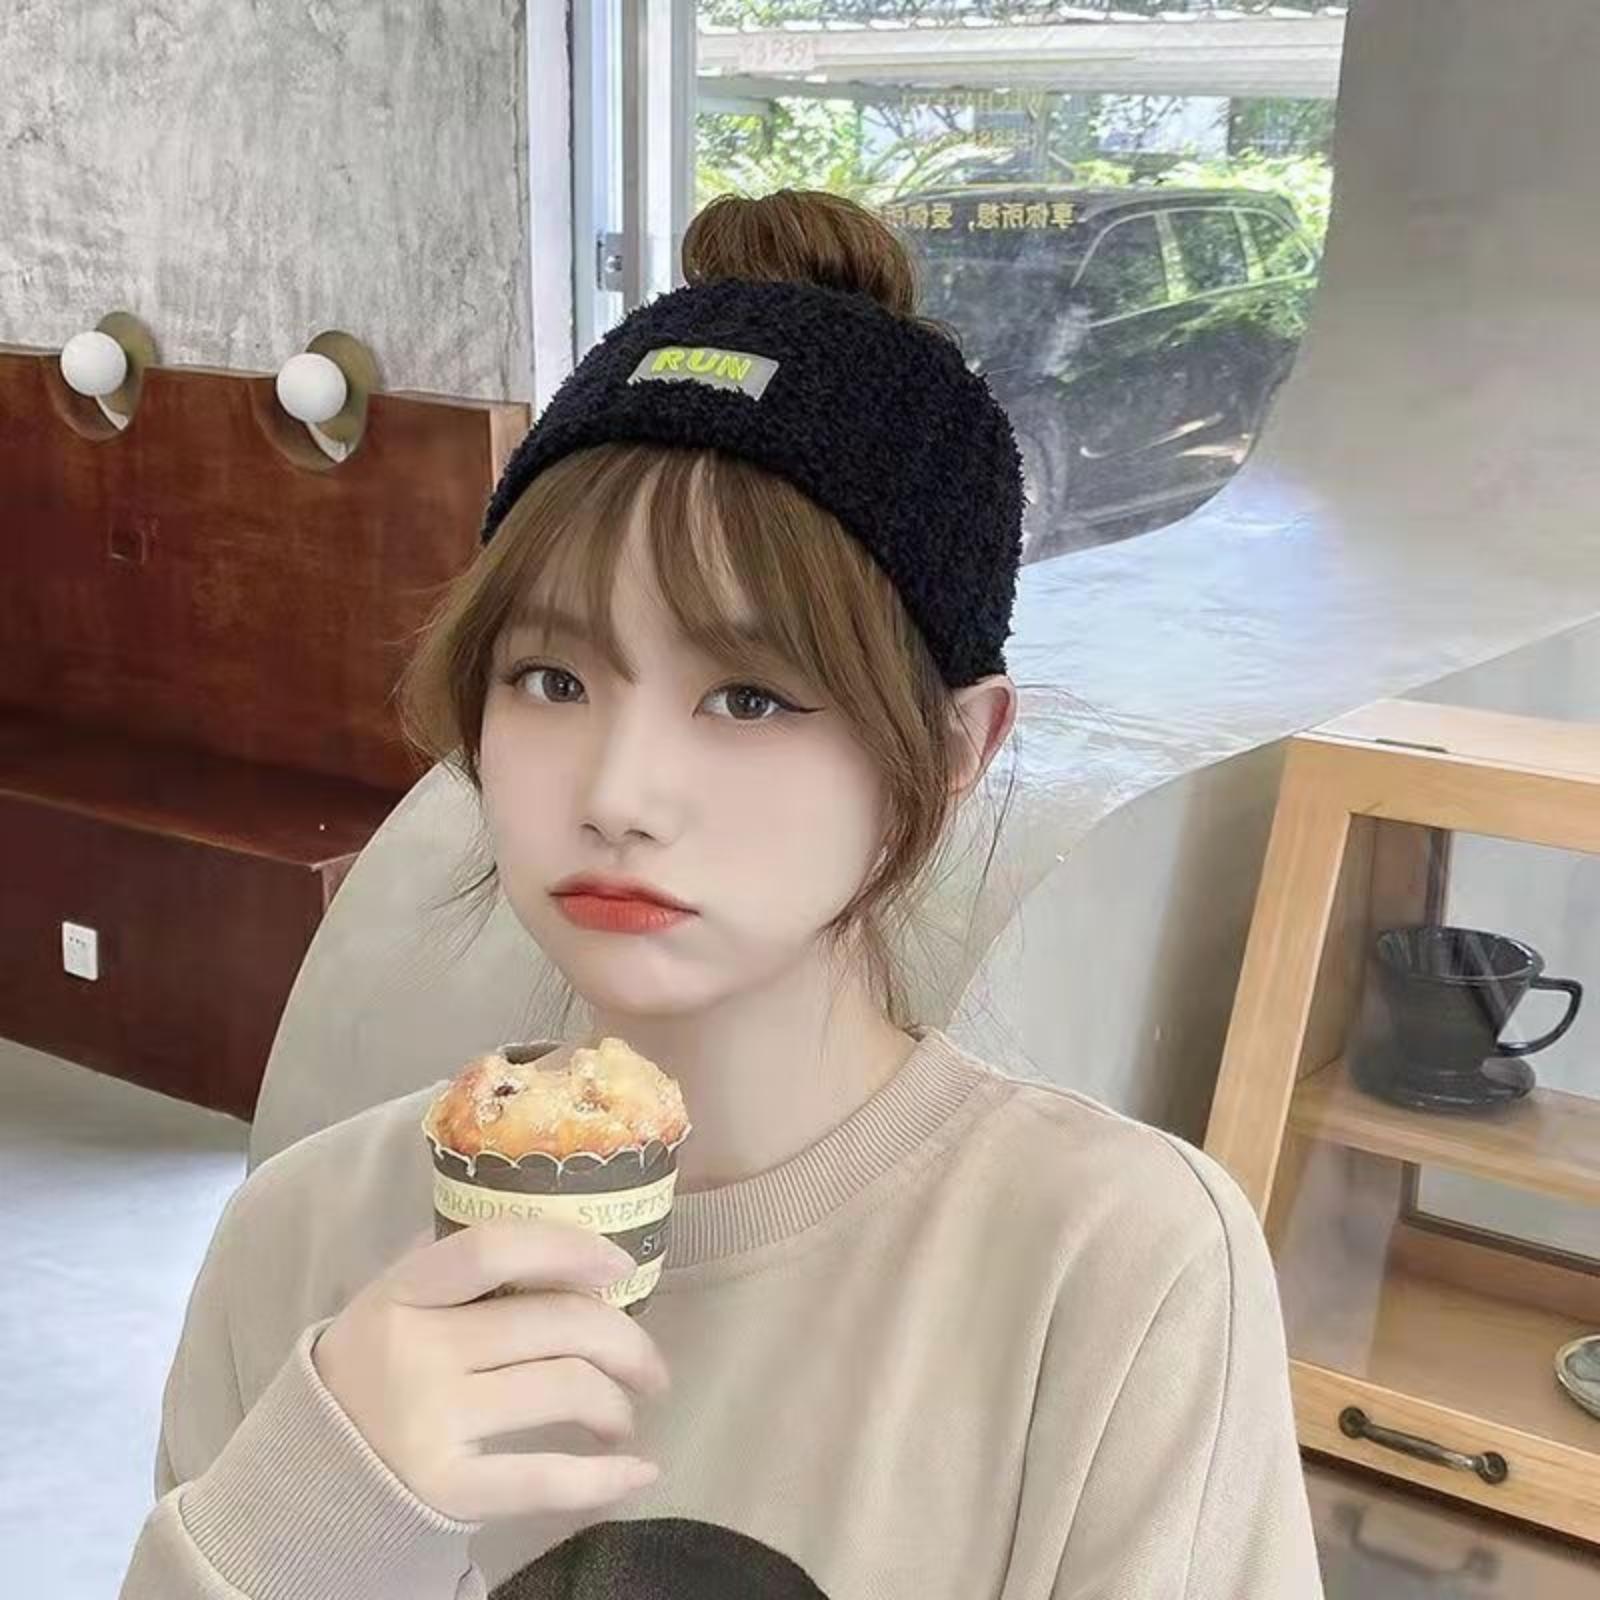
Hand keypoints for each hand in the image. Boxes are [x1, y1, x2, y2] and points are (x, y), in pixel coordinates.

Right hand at [312, 1217, 670, 1521]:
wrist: (301, 1483)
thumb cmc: (367, 1378)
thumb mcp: (390, 1307)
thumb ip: (455, 1273)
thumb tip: (556, 1239)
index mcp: (401, 1294)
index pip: (493, 1248)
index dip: (568, 1247)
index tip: (620, 1267)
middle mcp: (415, 1351)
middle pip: (553, 1324)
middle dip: (624, 1341)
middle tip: (650, 1366)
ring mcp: (428, 1422)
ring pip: (563, 1389)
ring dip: (616, 1403)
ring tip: (623, 1415)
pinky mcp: (442, 1491)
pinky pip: (543, 1479)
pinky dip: (604, 1479)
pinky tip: (640, 1470)